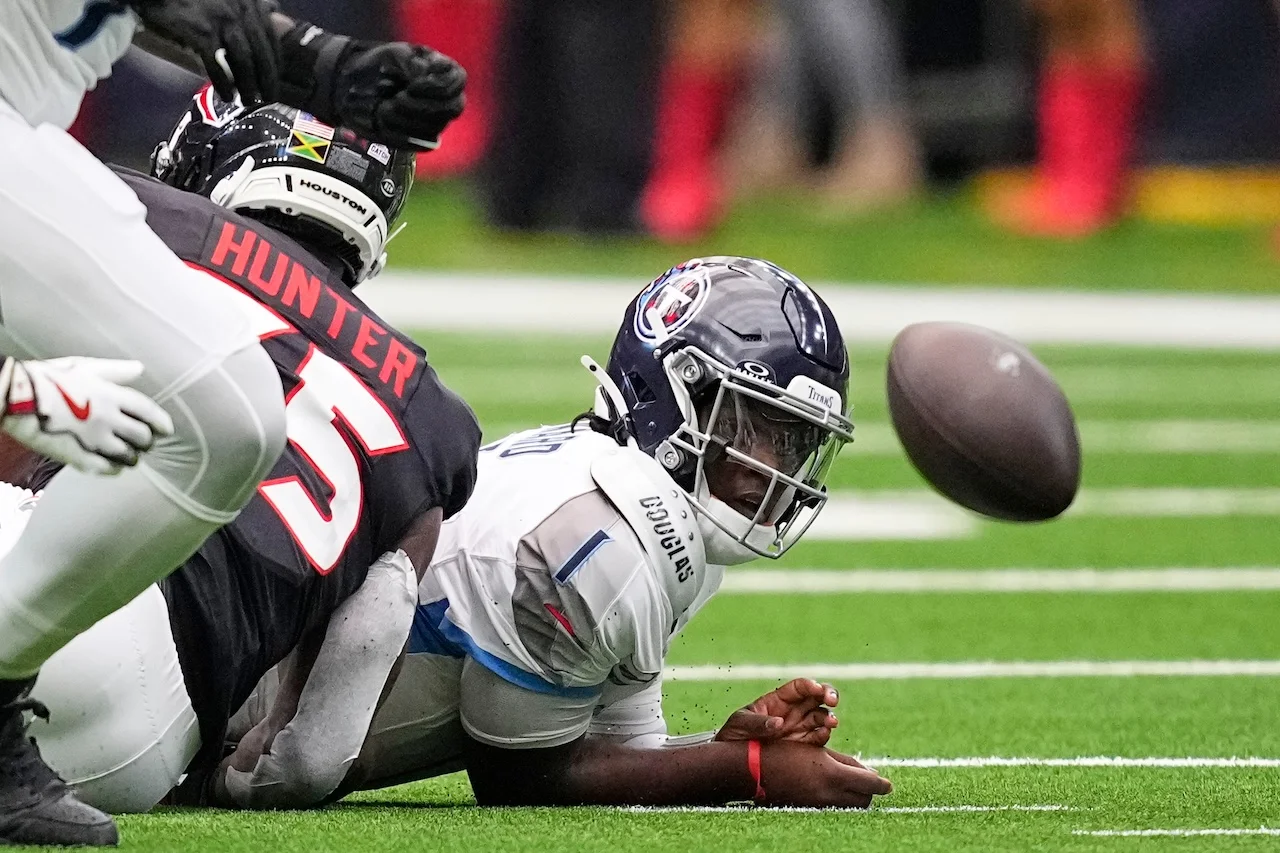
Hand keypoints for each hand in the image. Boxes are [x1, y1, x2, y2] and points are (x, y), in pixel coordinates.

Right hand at [0, 357, 173, 475]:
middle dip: (146, 441)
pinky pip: (107, 469)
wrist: (14, 397)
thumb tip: (139, 369)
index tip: (166, 430)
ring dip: (132, 457)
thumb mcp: (83, 367)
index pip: (149, 412)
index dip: (161, 423)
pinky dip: (114, 469)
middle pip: (143, 437)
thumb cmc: (46, 378)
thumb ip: (114, 371)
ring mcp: (93, 439)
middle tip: (143, 443)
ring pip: (128, 456)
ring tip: (129, 456)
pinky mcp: (77, 456)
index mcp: (111, 395)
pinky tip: (113, 466)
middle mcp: (107, 418)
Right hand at [128, 0, 278, 103]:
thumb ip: (250, 3)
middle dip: (267, 80)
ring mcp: (221, 21)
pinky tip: (225, 95)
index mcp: (249, 2)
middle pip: (261, 52)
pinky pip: (217, 64)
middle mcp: (240, 10)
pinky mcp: (201, 32)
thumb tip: (273, 10)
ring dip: (248, 86)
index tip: (277, 80)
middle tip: (269, 99)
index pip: (271, 36)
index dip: (276, 62)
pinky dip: (223, 83)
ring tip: (249, 102)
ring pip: (243, 61)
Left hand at [334, 42, 465, 149]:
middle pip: (451, 107)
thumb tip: (431, 78)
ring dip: (407, 118)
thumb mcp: (398, 55)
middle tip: (398, 98)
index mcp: (443, 71)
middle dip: (422, 105)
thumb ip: (420, 66)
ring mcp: (435, 119)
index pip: (457, 80)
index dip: (437, 86)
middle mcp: (445, 98)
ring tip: (385, 107)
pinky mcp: (421, 138)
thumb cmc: (378, 65)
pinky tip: (385, 119)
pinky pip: (422, 141)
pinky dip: (401, 131)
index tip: (412, 84)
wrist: (354, 84)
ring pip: (435, 126)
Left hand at [716, 678, 839, 745]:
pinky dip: (825, 735)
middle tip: (832, 700)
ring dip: (829, 717)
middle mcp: (793, 711)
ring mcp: (800, 727)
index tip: (816, 688)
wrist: (734, 762)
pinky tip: (823, 734)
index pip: (798, 687)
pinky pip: (819, 738)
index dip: (809, 685)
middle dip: (828, 694)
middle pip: (817, 697)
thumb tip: (779, 723)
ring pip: (822, 716)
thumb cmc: (734, 735)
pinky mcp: (804, 746)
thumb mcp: (740, 724)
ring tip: (830, 722)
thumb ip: (758, 722)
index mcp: (778, 700)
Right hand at [757, 742, 891, 808]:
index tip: (887, 784)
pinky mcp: (810, 811)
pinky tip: (833, 792)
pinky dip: (841, 802)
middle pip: (864, 800)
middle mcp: (828, 794)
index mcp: (832, 774)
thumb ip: (845, 761)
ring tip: (850, 786)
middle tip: (867, 782)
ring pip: (851, 807)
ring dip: (856, 797)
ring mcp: (818, 806)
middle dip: (869, 791)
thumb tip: (871, 773)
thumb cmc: (784, 750)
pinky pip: (836, 810)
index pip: (869, 784)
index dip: (881, 784)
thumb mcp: (816, 749)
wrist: (752, 770)